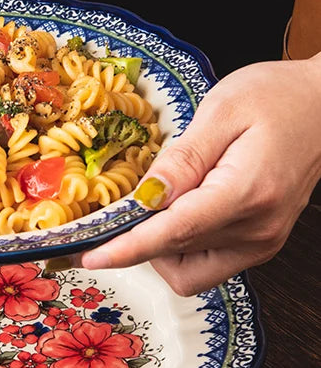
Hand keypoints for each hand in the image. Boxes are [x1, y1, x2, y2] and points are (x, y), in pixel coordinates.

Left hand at [79, 53, 320, 295]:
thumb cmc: (277, 97)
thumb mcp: (222, 110)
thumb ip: (181, 159)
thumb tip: (146, 197)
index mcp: (247, 193)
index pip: (175, 232)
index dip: (127, 249)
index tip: (91, 258)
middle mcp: (256, 231)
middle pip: (174, 253)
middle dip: (138, 237)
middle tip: (125, 204)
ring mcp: (260, 245)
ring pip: (186, 271)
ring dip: (159, 247)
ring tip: (168, 199)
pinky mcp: (258, 248)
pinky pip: (204, 267)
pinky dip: (180, 250)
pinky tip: (183, 214)